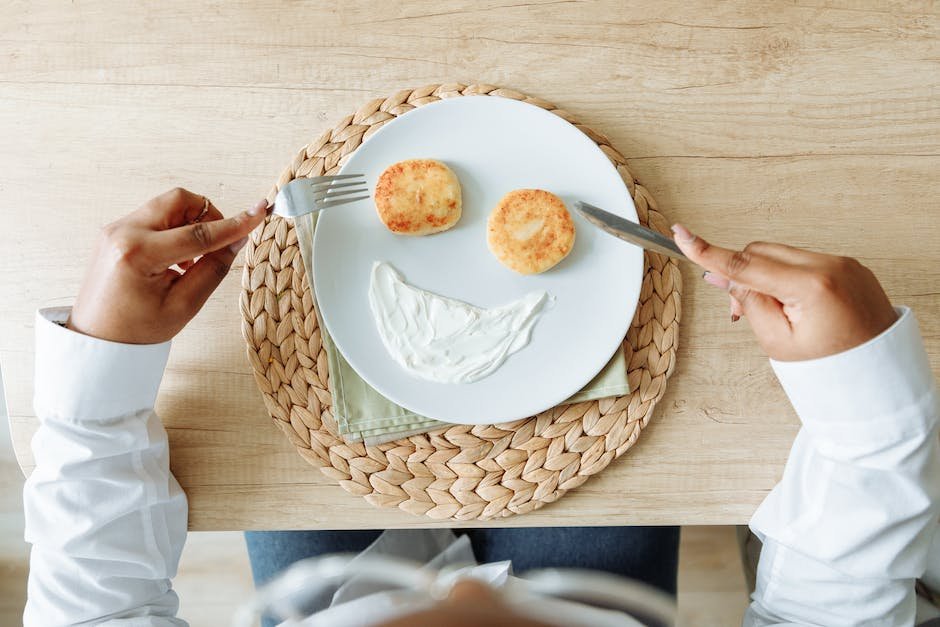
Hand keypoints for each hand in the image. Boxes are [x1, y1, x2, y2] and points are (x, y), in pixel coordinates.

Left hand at [68, 188, 267, 343]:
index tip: (259, 212)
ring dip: (189, 224)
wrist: (96, 341)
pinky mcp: (114, 231)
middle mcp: (123, 233)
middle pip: (179, 200)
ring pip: (167, 205)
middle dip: (206, 214)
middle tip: (216, 244)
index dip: (234, 225)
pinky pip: (153, 216)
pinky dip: (173, 229)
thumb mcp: (184, 306)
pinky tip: (175, 259)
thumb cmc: (136, 331)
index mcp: (138, 254)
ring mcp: (115, 229)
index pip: (198, 233)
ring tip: (189, 261)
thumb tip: (237, 241)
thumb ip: (213, 269)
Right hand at [671, 224, 897, 361]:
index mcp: (812, 285)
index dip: (708, 251)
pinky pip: (804, 261)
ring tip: (774, 314)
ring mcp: (843, 263)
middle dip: (742, 274)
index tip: (681, 234)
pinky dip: (788, 277)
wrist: (881, 375)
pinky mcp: (850, 266)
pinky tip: (794, 306)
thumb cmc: (833, 368)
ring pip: (781, 254)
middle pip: (762, 252)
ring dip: (764, 275)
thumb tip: (722, 275)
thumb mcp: (777, 342)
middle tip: (738, 311)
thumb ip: (747, 302)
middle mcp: (831, 265)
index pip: (747, 264)